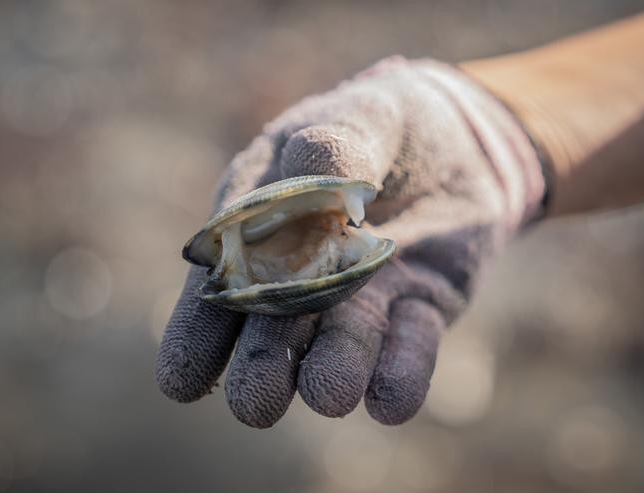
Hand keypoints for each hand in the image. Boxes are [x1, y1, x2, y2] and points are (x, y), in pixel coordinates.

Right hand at [156, 56, 545, 427]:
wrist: (461, 140)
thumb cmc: (386, 123)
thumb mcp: (358, 117)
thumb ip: (328, 148)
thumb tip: (303, 178)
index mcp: (263, 227)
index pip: (221, 286)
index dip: (198, 334)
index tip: (181, 381)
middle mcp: (304, 277)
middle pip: (273, 332)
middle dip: (262, 368)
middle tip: (255, 404)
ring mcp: (362, 299)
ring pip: (341, 347)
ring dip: (332, 373)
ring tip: (328, 393)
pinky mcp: (419, 310)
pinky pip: (411, 347)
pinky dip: (401, 373)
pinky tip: (392, 400)